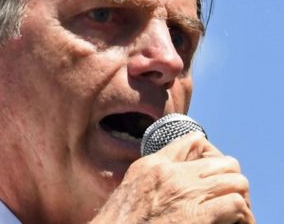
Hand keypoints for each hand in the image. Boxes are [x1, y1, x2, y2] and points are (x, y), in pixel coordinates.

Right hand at [91, 132, 254, 223]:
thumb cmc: (119, 220)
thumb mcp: (132, 188)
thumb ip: (151, 175)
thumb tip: (171, 172)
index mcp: (154, 164)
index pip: (195, 142)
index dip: (212, 157)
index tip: (213, 176)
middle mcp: (170, 173)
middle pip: (223, 162)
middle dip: (230, 179)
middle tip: (226, 197)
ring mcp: (184, 192)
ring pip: (235, 181)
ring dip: (238, 198)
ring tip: (233, 214)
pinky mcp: (195, 215)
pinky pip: (234, 204)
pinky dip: (240, 216)